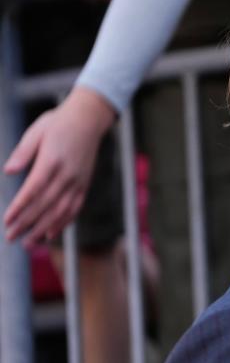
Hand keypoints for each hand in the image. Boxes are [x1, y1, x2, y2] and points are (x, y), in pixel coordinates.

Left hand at [3, 87, 116, 246]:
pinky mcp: (84, 184)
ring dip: (44, 229)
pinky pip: (74, 208)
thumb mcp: (36, 132)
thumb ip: (23, 153)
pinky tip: (51, 234)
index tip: (7, 221)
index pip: (34, 190)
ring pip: (61, 211)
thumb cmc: (57, 123)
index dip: (20, 208)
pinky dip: (63, 223)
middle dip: (27, 224)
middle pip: (45, 205)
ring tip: (29, 243)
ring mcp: (78, 181)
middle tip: (11, 238)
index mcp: (52, 161)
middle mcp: (67, 174)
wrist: (89, 119)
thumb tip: (8, 171)